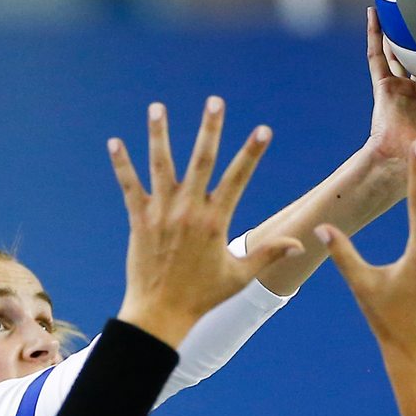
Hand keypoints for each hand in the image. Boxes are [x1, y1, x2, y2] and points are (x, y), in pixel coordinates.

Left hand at [109, 97, 304, 347]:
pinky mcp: (139, 220)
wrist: (161, 313)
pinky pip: (129, 186)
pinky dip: (122, 164)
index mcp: (216, 221)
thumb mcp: (240, 276)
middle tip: (215, 101)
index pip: (238, 178)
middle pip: (201, 160)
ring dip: (160, 134)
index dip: (252, 153)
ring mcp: (162, 213)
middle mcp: (189, 211)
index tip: (263, 130)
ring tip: (158, 107)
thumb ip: (268, 254)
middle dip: (210, 129)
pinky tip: (115, 142)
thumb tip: (300, 244)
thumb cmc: (203, 297)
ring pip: (161, 165)